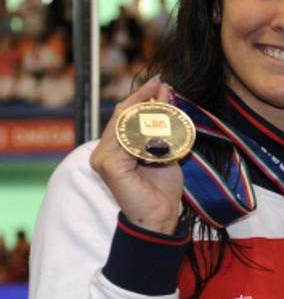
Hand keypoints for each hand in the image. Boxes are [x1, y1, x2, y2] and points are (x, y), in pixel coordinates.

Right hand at [89, 77, 185, 234]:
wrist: (162, 215)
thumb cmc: (162, 188)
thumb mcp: (164, 152)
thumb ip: (161, 130)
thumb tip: (165, 100)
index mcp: (112, 149)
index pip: (124, 116)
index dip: (140, 98)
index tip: (159, 83)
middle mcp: (102, 152)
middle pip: (122, 116)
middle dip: (143, 97)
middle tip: (161, 82)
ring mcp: (103, 158)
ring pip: (125, 124)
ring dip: (147, 107)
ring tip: (164, 93)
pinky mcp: (109, 165)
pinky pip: (128, 139)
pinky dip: (145, 127)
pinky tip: (160, 118)